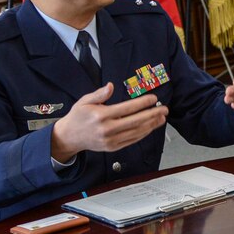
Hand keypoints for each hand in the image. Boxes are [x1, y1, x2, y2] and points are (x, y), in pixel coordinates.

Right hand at [51, 83, 168, 161]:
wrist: (69, 137)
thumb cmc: (78, 117)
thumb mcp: (85, 101)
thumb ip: (99, 94)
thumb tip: (111, 86)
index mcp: (101, 116)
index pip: (127, 108)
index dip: (142, 103)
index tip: (154, 98)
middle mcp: (107, 129)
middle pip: (136, 121)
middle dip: (153, 114)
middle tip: (164, 109)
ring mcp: (111, 140)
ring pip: (136, 132)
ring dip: (152, 125)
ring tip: (162, 118)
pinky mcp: (113, 147)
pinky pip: (132, 140)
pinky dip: (143, 133)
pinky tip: (151, 127)